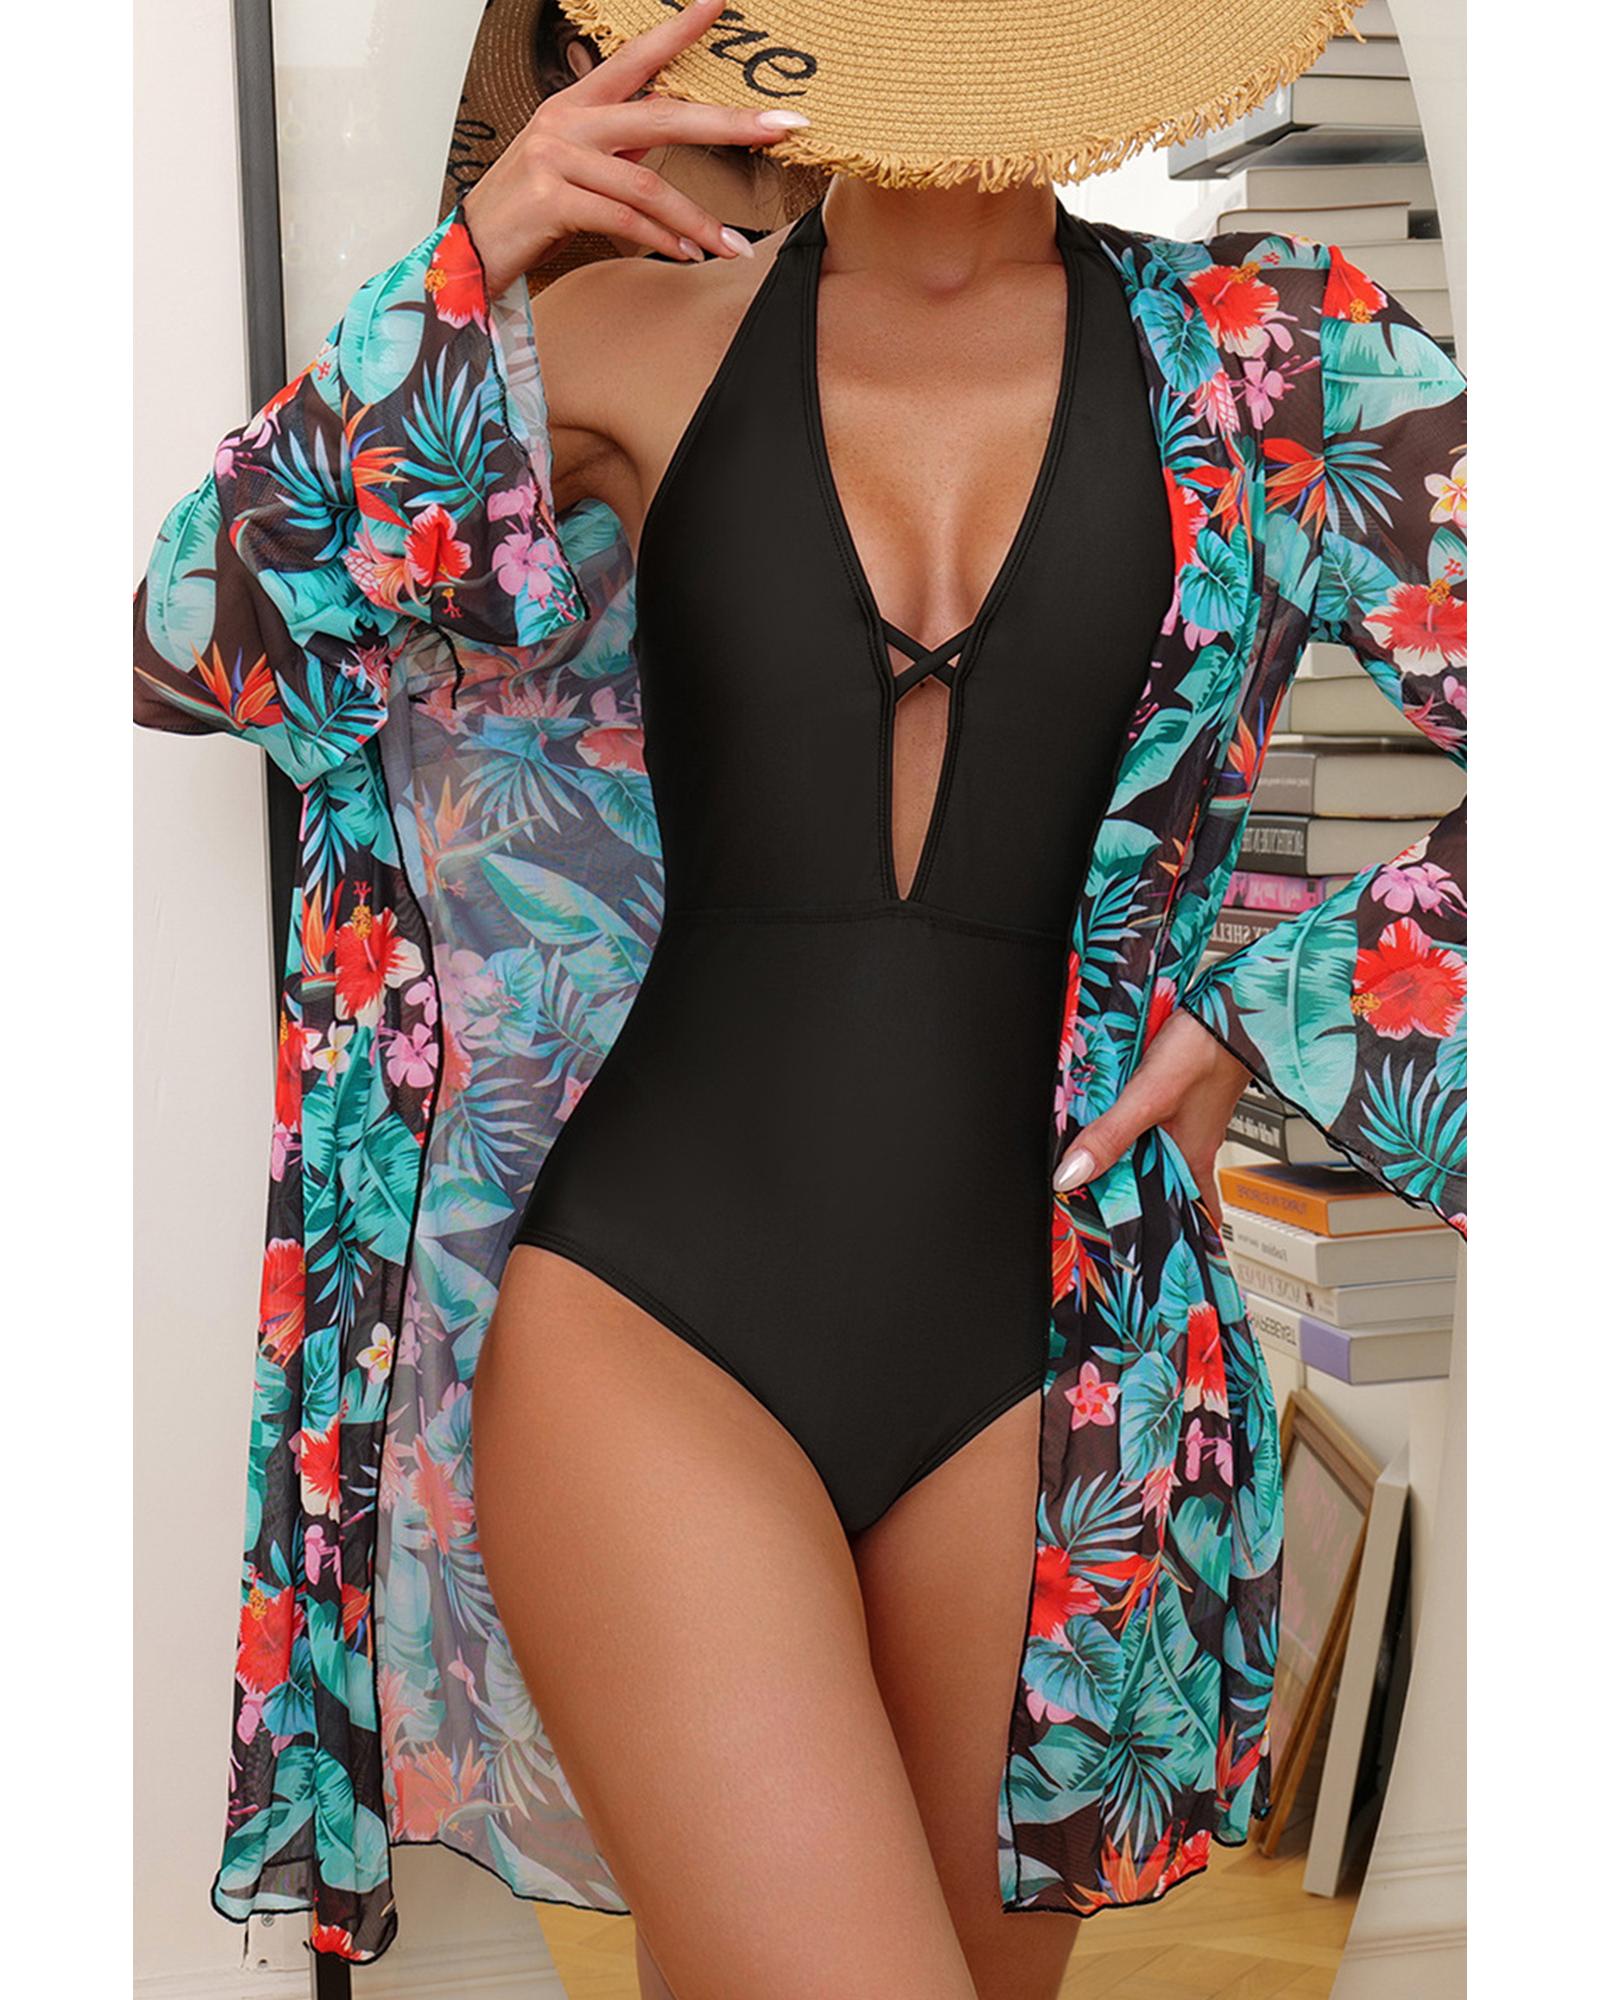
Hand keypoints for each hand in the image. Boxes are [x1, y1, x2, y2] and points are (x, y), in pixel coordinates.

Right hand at [461, 0, 810, 296]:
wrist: (472, 251)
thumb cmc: (529, 210)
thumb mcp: (576, 165)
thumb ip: (621, 148)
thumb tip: (672, 136)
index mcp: (576, 103)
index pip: (636, 57)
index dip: (680, 30)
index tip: (720, 3)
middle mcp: (567, 120)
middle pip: (663, 114)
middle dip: (730, 123)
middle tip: (783, 126)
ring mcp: (557, 157)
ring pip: (649, 183)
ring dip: (698, 220)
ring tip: (733, 247)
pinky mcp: (552, 200)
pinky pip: (623, 218)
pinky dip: (662, 240)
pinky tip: (686, 255)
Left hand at [1053, 1009, 1249, 1225]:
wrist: (1233, 1006)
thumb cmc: (1206, 1050)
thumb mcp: (1149, 1097)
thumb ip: (1110, 1136)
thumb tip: (1071, 1175)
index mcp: (1191, 1159)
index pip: (1193, 1217)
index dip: (1178, 1241)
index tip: (1161, 1268)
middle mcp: (1190, 1146)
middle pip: (1169, 1191)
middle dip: (1147, 1211)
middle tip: (1116, 1233)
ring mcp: (1187, 1123)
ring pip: (1160, 1160)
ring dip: (1139, 1174)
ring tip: (1106, 1190)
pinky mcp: (1181, 1098)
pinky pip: (1155, 1130)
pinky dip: (1138, 1138)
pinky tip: (1118, 1130)